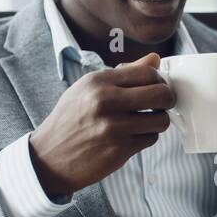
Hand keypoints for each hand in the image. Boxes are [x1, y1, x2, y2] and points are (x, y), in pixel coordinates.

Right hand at [27, 52, 173, 196]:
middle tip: (161, 105)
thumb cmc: (71, 120)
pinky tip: (133, 136)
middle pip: (161, 94)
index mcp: (98, 82)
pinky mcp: (119, 150)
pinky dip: (147, 137)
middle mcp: (105, 101)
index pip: (148, 72)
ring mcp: (113, 127)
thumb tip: (155, 59)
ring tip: (146, 122)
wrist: (49, 157)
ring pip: (161, 120)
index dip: (159, 80)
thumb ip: (124, 73)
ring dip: (158, 121)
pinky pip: (151, 139)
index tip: (156, 87)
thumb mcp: (88, 89)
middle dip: (167, 99)